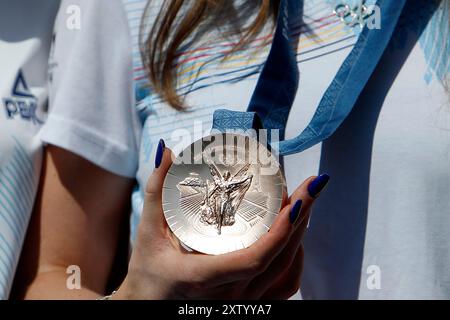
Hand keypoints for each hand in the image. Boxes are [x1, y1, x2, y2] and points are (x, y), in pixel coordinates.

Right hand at [114, 142, 328, 298]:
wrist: (149, 307)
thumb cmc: (148, 274)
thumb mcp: (147, 233)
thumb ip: (156, 192)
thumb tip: (167, 153)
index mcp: (204, 277)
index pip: (254, 259)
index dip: (281, 231)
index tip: (296, 200)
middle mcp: (229, 295)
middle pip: (280, 259)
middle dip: (301, 218)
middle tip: (311, 185)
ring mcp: (242, 302)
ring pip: (286, 271)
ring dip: (300, 235)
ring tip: (305, 202)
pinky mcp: (248, 303)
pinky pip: (283, 285)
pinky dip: (295, 258)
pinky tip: (296, 236)